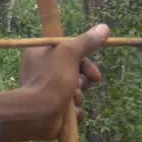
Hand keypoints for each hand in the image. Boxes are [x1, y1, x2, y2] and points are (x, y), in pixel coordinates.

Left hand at [0, 24, 108, 141]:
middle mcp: (41, 70)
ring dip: (78, 95)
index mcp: (40, 53)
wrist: (38, 114)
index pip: (68, 51)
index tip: (94, 71)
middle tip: (86, 84)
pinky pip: (70, 108)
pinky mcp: (51, 109)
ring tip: (72, 98)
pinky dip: (74, 110)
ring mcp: (46, 91)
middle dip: (83, 80)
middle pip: (74, 71)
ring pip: (74, 90)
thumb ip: (86, 42)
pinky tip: (72, 111)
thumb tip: (103, 28)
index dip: (84, 59)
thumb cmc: (52, 80)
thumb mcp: (70, 54)